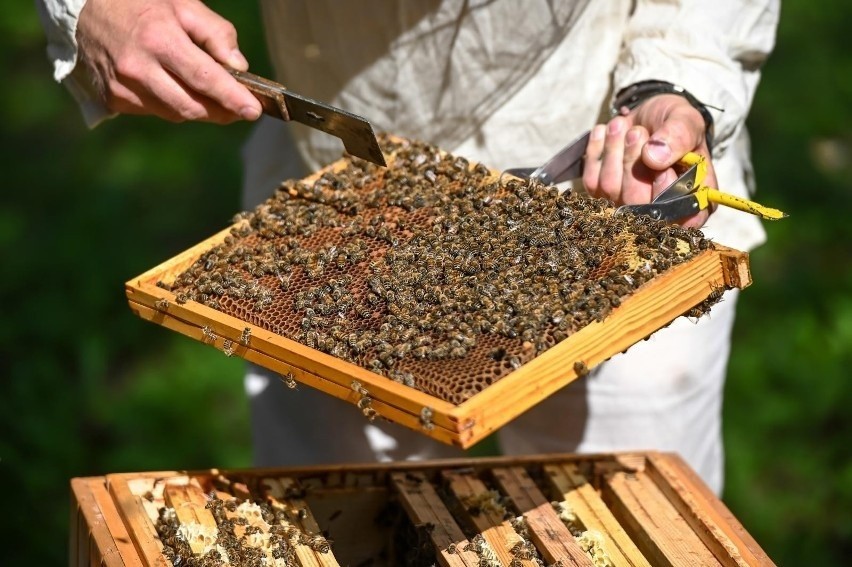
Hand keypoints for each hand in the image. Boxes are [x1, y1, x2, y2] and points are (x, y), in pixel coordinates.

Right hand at [76, 0, 261, 123]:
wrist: (81, 7)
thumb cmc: (139, 2)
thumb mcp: (181, 3)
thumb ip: (214, 33)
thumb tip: (238, 66)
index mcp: (159, 39)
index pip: (205, 78)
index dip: (233, 98)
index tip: (254, 110)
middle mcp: (138, 68)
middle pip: (193, 106)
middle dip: (222, 111)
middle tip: (240, 108)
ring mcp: (123, 87)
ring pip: (176, 113)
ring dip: (199, 109)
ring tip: (213, 98)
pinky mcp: (113, 99)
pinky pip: (155, 111)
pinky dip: (173, 105)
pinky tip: (176, 89)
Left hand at [582, 94, 716, 227]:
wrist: (647, 116)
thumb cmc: (672, 123)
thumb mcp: (685, 120)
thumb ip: (679, 136)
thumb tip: (653, 158)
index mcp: (693, 197)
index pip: (683, 218)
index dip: (668, 196)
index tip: (663, 168)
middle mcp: (661, 209)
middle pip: (639, 206)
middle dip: (633, 164)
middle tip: (635, 133)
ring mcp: (627, 205)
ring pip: (613, 190)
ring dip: (614, 152)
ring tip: (622, 126)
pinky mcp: (602, 194)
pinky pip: (592, 180)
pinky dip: (597, 151)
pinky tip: (605, 133)